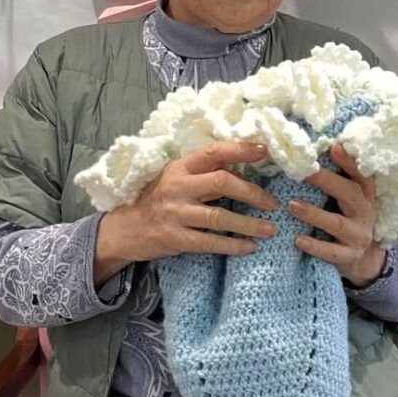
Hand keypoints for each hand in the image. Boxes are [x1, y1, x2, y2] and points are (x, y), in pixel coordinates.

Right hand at [94, 142, 278, 284]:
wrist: (125, 228)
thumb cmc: (157, 198)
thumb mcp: (175, 177)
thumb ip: (203, 171)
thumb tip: (243, 164)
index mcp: (180, 167)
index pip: (213, 152)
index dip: (240, 149)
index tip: (264, 152)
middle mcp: (178, 186)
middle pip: (222, 182)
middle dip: (252, 193)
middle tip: (273, 203)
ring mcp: (176, 213)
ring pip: (219, 217)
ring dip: (249, 224)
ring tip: (270, 229)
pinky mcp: (175, 238)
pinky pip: (209, 243)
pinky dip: (232, 245)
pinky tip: (249, 247)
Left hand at [291, 144, 384, 287]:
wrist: (363, 259)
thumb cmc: (346, 218)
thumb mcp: (346, 198)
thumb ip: (334, 180)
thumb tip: (307, 154)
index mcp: (364, 194)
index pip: (361, 174)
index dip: (349, 161)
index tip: (334, 147)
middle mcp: (365, 212)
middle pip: (350, 193)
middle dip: (327, 181)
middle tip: (304, 171)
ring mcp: (359, 235)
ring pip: (338, 223)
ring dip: (315, 214)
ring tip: (292, 206)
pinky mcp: (349, 256)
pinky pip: (332, 252)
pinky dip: (316, 246)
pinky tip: (298, 240)